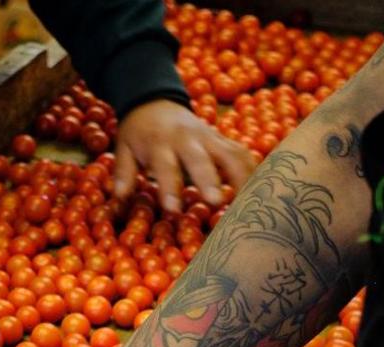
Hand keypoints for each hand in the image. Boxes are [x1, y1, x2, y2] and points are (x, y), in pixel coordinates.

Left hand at [114, 99, 253, 210]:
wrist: (155, 100)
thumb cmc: (138, 132)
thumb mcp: (123, 148)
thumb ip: (123, 173)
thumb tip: (118, 198)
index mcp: (160, 143)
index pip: (166, 166)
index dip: (170, 188)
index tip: (174, 210)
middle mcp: (188, 138)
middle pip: (202, 159)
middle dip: (210, 180)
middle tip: (216, 204)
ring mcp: (209, 137)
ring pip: (231, 154)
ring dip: (242, 178)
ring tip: (251, 203)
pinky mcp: (223, 139)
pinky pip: (242, 153)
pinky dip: (255, 171)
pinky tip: (265, 192)